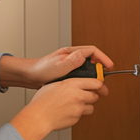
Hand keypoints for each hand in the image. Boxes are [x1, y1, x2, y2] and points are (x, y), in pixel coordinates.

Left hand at [0, 46, 115, 88]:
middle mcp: (71, 57)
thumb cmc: (41, 70)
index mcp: (71, 53)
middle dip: (100, 69)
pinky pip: (80, 75)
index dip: (103, 58)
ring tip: (97, 86)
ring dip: (93, 76)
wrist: (30, 76)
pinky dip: (85, 80)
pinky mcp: (66, 73)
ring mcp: (69, 65)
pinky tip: (85, 88)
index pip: (92, 51)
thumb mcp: (58, 66)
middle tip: (104, 80)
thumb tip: (84, 56)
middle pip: (92, 60)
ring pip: (87, 68)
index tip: (109, 66)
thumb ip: (71, 61)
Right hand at [9, 77, 107, 139]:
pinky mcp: (77, 118)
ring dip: (86, 106)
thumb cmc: (42, 101)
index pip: (96, 82)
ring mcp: (78, 108)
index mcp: (72, 84)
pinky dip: (77, 114)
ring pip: (91, 107)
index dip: (99, 84)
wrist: (38, 117)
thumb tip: (76, 82)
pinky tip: (68, 112)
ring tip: (75, 105)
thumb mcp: (54, 84)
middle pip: (96, 95)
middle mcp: (78, 95)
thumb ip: (68, 83)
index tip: (99, 86)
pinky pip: (82, 115)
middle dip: (92, 96)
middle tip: (87, 96)